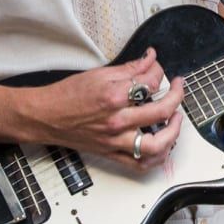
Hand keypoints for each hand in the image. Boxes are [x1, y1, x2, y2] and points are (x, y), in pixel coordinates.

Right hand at [25, 48, 183, 169]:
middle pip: (161, 111)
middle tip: (178, 88)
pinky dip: (156, 157)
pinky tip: (163, 145)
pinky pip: (139, 164)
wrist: (44, 117)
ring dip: (173, 132)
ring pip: (156, 145)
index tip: (158, 69)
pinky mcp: (111, 153)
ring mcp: (115, 140)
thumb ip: (129, 68)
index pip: (150, 83)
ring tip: (176, 119)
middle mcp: (116, 121)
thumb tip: (150, 59)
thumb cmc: (66, 96)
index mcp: (113, 97)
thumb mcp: (98, 74)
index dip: (159, 72)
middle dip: (177, 96)